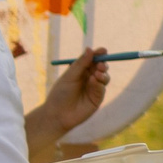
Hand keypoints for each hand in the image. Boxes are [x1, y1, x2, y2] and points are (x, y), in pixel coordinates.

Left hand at [26, 46, 108, 160]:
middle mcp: (88, 78)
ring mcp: (93, 88)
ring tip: (96, 74)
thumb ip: (81, 63)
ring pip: (104, 77)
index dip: (98, 54)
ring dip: (102, 73)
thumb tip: (90, 48)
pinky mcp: (97, 98)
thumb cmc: (60, 94)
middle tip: (100, 64)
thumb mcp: (69, 76)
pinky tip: (93, 82)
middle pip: (101, 67)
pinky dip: (99, 83)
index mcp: (80, 70)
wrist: (58, 114)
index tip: (103, 50)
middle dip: (103, 63)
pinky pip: (102, 88)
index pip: (92, 59)